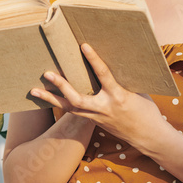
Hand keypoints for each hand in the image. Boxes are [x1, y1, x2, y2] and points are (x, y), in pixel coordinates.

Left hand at [31, 43, 166, 148]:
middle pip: (78, 99)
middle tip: (47, 73)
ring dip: (51, 98)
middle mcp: (105, 108)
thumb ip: (122, 79)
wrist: (149, 137)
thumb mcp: (138, 91)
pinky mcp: (95, 123)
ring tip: (34, 90)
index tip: (83, 46)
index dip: (94, 60)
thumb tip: (112, 61)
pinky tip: (49, 98)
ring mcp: (97, 117)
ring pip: (70, 108)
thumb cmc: (146, 110)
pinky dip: (61, 104)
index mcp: (119, 96)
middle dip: (61, 86)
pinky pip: (74, 112)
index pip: (104, 74)